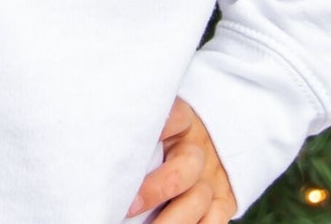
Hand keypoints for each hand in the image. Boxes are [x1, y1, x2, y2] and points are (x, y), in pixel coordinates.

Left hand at [124, 95, 236, 221]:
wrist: (216, 146)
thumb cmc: (172, 135)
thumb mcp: (163, 123)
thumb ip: (145, 132)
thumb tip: (106, 152)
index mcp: (184, 123)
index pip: (175, 117)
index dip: (160, 126)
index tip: (132, 139)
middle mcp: (199, 150)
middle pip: (183, 168)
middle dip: (155, 190)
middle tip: (129, 206)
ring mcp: (214, 177)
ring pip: (197, 201)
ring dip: (171, 221)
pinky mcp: (225, 201)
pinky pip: (215, 221)